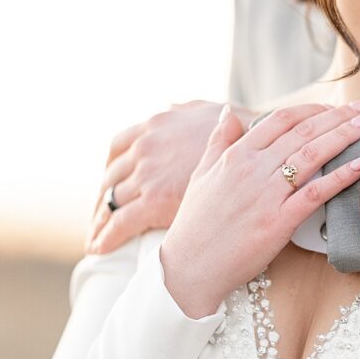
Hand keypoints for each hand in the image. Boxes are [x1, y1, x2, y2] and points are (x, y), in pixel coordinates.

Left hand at [85, 100, 258, 254]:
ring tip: (94, 236)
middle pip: (110, 177)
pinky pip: (120, 223)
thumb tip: (172, 109)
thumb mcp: (208, 113)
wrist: (265, 152)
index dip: (111, 168)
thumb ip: (188, 113)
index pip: (118, 148)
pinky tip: (97, 249)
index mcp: (155, 126)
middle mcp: (146, 148)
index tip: (108, 185)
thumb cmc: (241, 131)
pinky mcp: (156, 202)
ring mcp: (150, 174)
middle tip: (97, 216)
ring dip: (100, 219)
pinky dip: (105, 237)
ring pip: (111, 201)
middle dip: (102, 198)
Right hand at [160, 101, 359, 317]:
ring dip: (343, 136)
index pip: (281, 120)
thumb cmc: (195, 224)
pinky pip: (315, 194)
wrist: (190, 268)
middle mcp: (252, 168)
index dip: (312, 109)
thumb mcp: (202, 174)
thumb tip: (227, 110)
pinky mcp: (278, 222)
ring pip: (312, 156)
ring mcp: (266, 195)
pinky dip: (340, 177)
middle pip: (303, 132)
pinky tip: (359, 165)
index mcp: (236, 155)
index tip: (333, 106)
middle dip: (337, 116)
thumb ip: (218, 140)